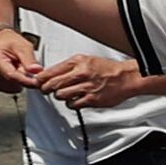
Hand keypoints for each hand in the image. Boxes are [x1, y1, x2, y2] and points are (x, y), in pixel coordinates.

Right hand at [0, 28, 46, 93]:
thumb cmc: (10, 42)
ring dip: (20, 81)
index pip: (11, 75)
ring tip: (18, 68)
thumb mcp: (23, 45)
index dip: (26, 80)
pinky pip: (10, 89)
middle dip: (23, 78)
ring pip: (12, 88)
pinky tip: (14, 73)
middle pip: (12, 83)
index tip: (37, 81)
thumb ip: (29, 58)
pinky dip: (16, 83)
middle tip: (25, 67)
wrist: (1, 42)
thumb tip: (36, 71)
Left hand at [27, 48, 143, 110]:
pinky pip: (73, 104)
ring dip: (60, 96)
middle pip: (52, 84)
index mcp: (77, 62)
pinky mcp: (92, 99)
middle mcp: (81, 74)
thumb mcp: (86, 60)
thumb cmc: (107, 69)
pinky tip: (75, 99)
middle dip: (46, 89)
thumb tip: (51, 73)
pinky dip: (71, 103)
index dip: (41, 79)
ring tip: (65, 94)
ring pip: (60, 95)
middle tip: (46, 90)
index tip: (39, 82)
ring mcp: (86, 87)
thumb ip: (68, 66)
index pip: (50, 71)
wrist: (126, 78)